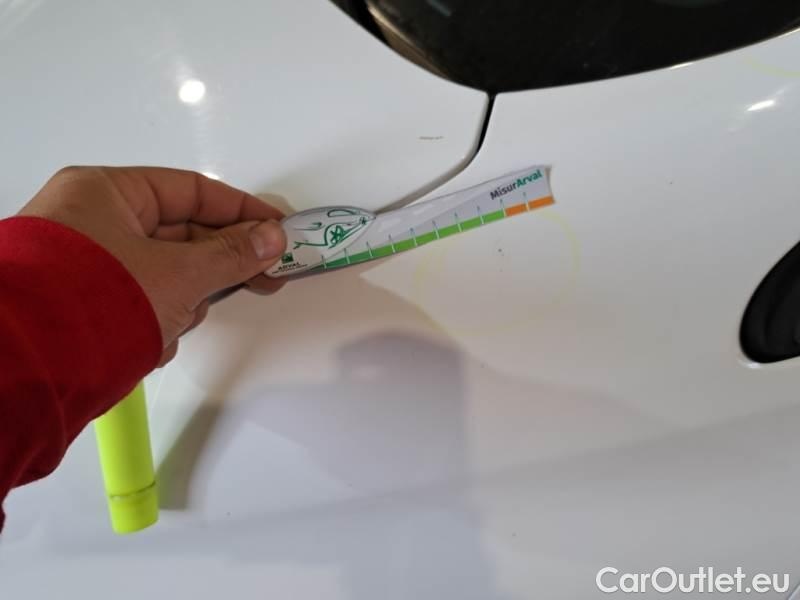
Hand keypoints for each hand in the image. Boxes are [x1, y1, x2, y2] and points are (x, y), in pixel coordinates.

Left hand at [19, 166, 287, 364]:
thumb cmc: (96, 299)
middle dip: (217, 265)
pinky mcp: (88, 304)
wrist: (31, 368)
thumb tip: (273, 238)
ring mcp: (88, 265)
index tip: (277, 228)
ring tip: (174, 320)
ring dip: (183, 301)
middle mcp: (92, 222)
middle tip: (267, 276)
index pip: (191, 190)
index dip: (241, 209)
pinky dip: (156, 322)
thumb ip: (233, 254)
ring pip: (166, 275)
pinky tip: (151, 340)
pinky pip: (143, 302)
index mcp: (105, 194)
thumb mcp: (180, 272)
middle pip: (181, 236)